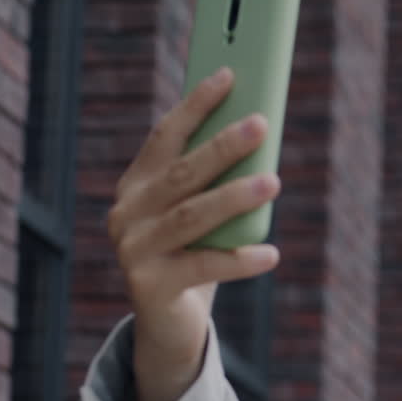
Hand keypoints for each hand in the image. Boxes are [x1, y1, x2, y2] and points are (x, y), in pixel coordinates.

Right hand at [106, 66, 281, 400]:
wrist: (169, 324)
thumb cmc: (194, 256)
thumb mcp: (202, 216)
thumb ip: (215, 185)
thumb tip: (260, 139)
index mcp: (137, 186)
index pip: (166, 136)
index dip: (196, 106)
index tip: (228, 76)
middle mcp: (127, 214)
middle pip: (181, 173)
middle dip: (222, 146)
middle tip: (261, 125)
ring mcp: (133, 251)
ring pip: (191, 216)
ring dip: (234, 197)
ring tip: (274, 183)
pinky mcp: (149, 287)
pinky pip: (202, 267)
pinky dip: (239, 260)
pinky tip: (270, 254)